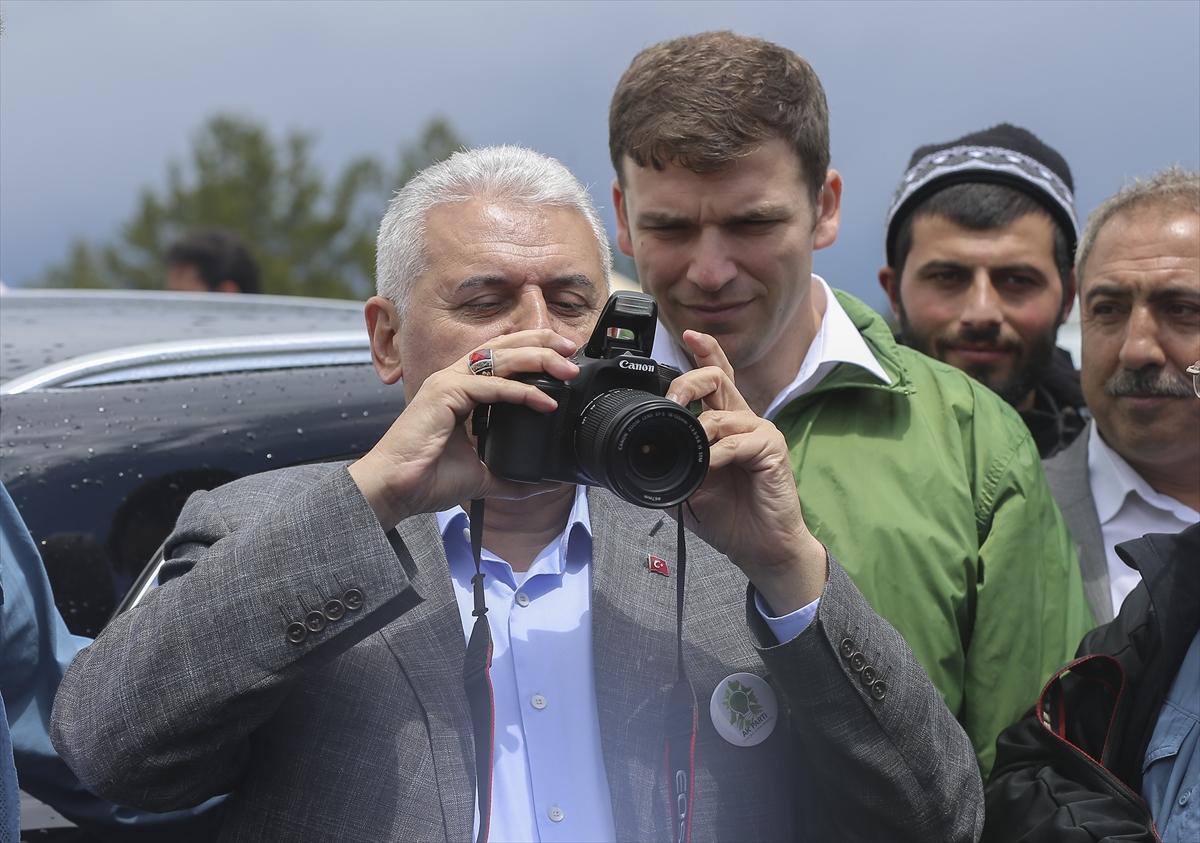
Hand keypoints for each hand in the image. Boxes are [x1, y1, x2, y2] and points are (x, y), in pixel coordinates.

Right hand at [349, 329, 579, 529]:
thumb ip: (510, 476)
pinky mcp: (443, 394)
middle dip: (541, 345)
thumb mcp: (481, 476)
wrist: (394, 490)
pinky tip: (544, 401)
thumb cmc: (425, 479)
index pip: (502, 358)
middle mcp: (453, 378)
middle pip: (503, 346)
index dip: (534, 352)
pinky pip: (489, 385)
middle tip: (572, 352)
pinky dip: (520, 391)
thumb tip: (541, 485)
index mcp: (461, 389)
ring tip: (566, 370)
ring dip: (536, 360)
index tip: (565, 361)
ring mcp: (446, 383)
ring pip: (499, 358)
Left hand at [666, 331, 826, 612]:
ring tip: (692, 456)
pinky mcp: (772, 449)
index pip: (715, 377)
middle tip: (673, 399)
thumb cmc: (727, 514)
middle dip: (690, 381)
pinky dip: (719, 455)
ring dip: (700, 434)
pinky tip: (711, 468)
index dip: (704, 351)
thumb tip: (641, 449)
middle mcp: (742, 420)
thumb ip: (673, 461)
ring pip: (723, 413)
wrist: (758, 546)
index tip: (687, 334)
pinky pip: (738, 441)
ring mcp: (760, 432)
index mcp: (724, 423)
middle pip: (718, 378)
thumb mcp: (689, 484)